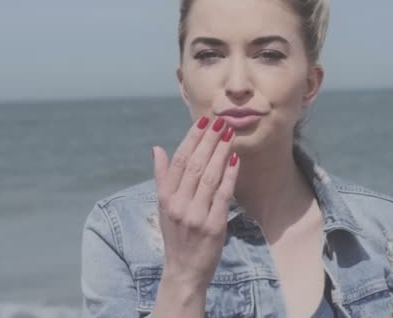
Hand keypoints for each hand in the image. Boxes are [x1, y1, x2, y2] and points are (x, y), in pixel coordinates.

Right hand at [151, 116, 238, 288]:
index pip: (178, 161)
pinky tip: (235, 159)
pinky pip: (223, 195)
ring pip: (209, 177)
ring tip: (229, 135)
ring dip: (220, 153)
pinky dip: (230, 175)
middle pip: (195, 165)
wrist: (183, 271)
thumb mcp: (163, 206)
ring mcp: (195, 216)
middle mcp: (178, 205)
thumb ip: (161, 177)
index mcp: (165, 197)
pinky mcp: (213, 227)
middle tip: (221, 122)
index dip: (191, 139)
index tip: (204, 121)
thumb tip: (157, 148)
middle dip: (209, 140)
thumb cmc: (175, 235)